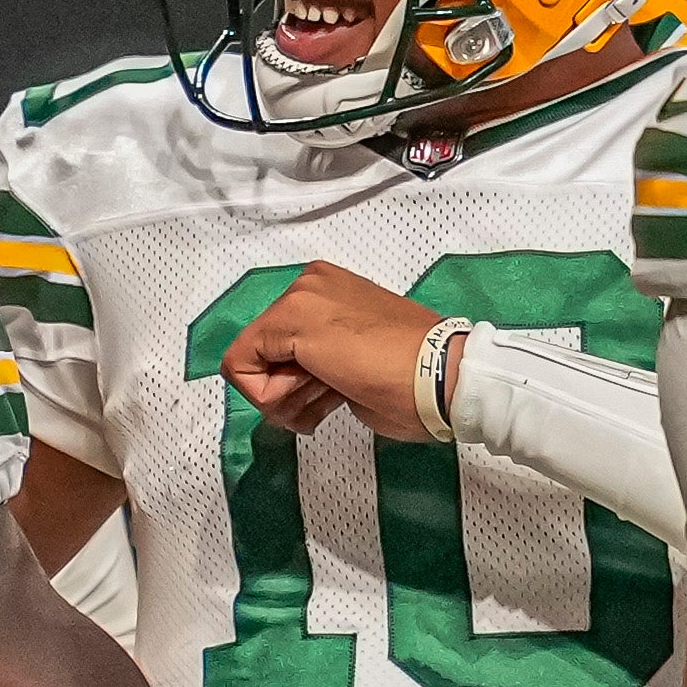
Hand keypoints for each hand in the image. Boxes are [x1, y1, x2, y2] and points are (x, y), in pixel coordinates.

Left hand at [222, 264, 450, 439]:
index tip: (330, 395)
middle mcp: (309, 283)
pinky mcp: (289, 321)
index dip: (295, 383)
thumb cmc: (416, 379)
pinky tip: (314, 398)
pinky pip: (243, 368)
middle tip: (327, 403)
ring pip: (251, 362)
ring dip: (283, 398)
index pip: (280, 345)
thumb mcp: (358, 360)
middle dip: (286, 392)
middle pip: (262, 353)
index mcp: (330, 290)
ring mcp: (298, 297)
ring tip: (330, 400)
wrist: (443, 376)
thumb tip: (303, 380)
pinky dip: (269, 397)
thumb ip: (325, 362)